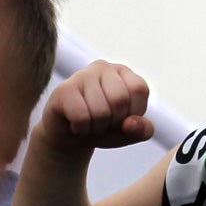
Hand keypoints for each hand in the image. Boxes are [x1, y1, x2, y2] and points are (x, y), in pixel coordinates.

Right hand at [39, 59, 153, 151]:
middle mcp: (103, 68)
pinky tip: (76, 124)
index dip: (133, 112)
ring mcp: (81, 75)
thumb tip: (130, 123)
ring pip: (100, 111)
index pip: (138, 88)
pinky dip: (82, 129)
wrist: (68, 138)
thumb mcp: (129, 132)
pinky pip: (81, 116)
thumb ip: (142, 130)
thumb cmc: (103, 129)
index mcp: (123, 72)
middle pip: (120, 99)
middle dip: (114, 122)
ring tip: (90, 123)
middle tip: (103, 123)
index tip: (121, 118)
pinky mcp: (63, 89)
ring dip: (97, 127)